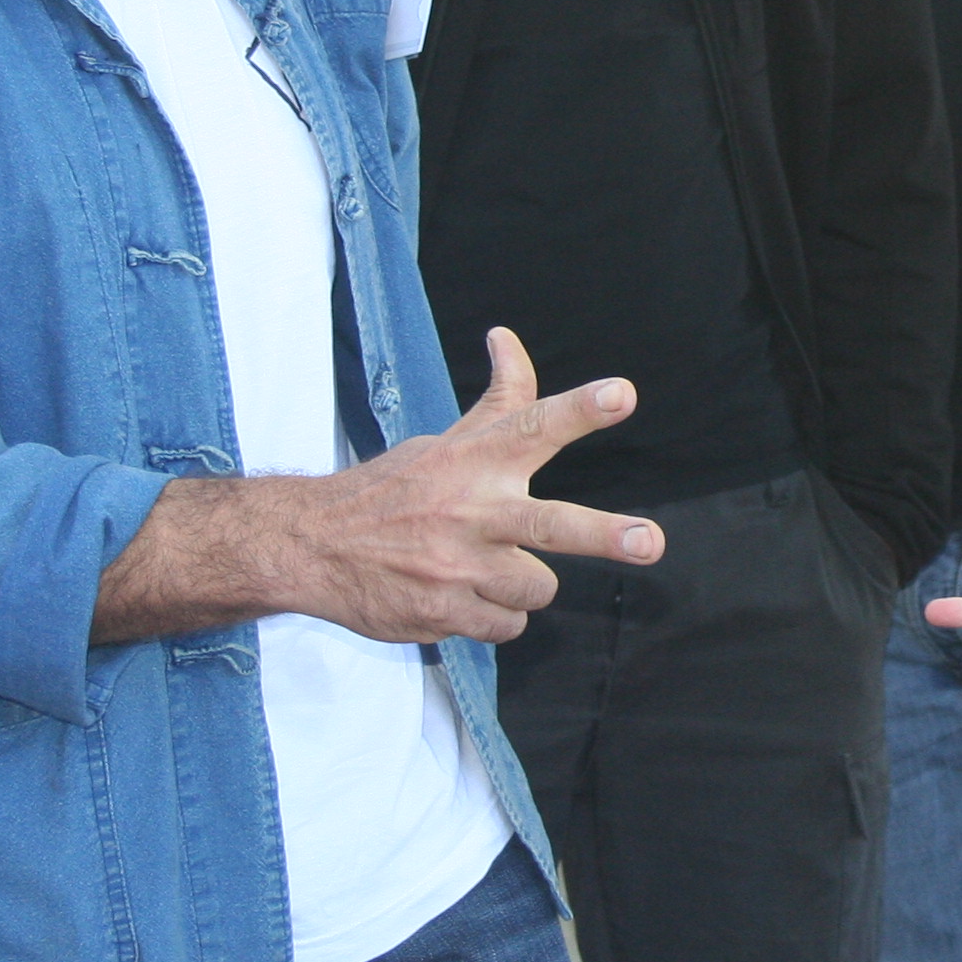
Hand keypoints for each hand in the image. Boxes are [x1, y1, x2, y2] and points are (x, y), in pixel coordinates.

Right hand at [291, 328, 665, 644]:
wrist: (311, 546)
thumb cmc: (392, 488)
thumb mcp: (446, 441)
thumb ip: (498, 400)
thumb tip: (505, 335)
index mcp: (474, 461)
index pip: (535, 425)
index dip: (581, 410)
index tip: (623, 394)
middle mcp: (471, 511)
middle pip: (551, 524)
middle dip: (605, 535)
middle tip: (650, 543)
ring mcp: (456, 567)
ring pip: (537, 587)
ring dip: (518, 583)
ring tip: (476, 566)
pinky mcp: (443, 615)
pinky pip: (507, 625)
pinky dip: (493, 615)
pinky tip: (458, 595)